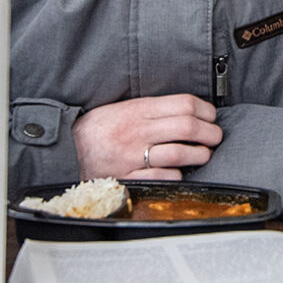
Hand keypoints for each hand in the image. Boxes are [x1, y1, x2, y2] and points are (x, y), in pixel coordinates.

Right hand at [73, 94, 221, 181]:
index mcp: (138, 109)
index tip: (211, 116)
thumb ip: (151, 109)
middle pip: (188, 127)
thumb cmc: (98, 129)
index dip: (206, 110)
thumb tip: (187, 111)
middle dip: (210, 133)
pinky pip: (163, 177)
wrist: (68, 150)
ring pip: (180, 153)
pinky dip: (177, 175)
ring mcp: (134, 156)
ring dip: (200, 155)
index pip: (184, 104)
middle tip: (215, 136)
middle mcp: (138, 131)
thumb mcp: (122, 108)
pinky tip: (180, 172)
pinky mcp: (129, 177)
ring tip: (204, 154)